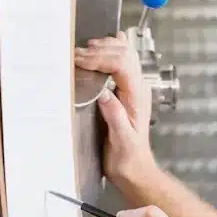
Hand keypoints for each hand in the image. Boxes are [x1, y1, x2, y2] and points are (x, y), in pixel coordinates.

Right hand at [74, 32, 157, 192]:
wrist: (136, 170)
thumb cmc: (128, 159)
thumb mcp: (121, 141)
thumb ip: (115, 116)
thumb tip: (104, 93)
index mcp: (137, 98)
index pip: (122, 64)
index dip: (100, 57)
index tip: (79, 60)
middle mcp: (139, 89)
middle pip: (124, 53)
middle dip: (100, 49)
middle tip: (77, 55)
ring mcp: (135, 88)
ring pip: (125, 54)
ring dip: (105, 47)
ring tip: (84, 51)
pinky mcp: (128, 91)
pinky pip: (123, 63)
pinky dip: (112, 51)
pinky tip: (103, 46)